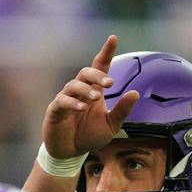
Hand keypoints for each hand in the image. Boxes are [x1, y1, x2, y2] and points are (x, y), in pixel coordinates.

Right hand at [40, 34, 139, 161]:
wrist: (70, 153)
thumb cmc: (89, 136)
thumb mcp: (111, 125)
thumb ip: (122, 110)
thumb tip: (136, 93)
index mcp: (94, 91)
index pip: (100, 67)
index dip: (106, 52)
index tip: (113, 38)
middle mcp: (80, 92)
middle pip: (85, 72)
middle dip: (97, 75)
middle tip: (110, 84)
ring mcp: (66, 99)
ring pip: (74, 85)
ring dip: (86, 89)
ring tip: (97, 97)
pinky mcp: (56, 110)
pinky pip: (62, 101)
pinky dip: (73, 103)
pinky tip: (82, 108)